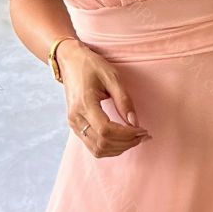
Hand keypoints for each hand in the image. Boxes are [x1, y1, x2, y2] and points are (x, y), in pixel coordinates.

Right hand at [56, 38, 151, 158]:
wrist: (69, 61)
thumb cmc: (91, 66)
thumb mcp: (112, 77)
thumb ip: (124, 100)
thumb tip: (134, 123)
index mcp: (84, 104)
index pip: (106, 131)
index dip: (127, 135)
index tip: (143, 130)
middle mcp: (76, 118)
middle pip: (102, 144)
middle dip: (126, 143)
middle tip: (143, 135)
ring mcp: (74, 124)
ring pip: (98, 150)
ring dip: (119, 148)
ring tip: (135, 138)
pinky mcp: (76, 127)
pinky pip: (93, 146)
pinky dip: (110, 148)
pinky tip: (123, 139)